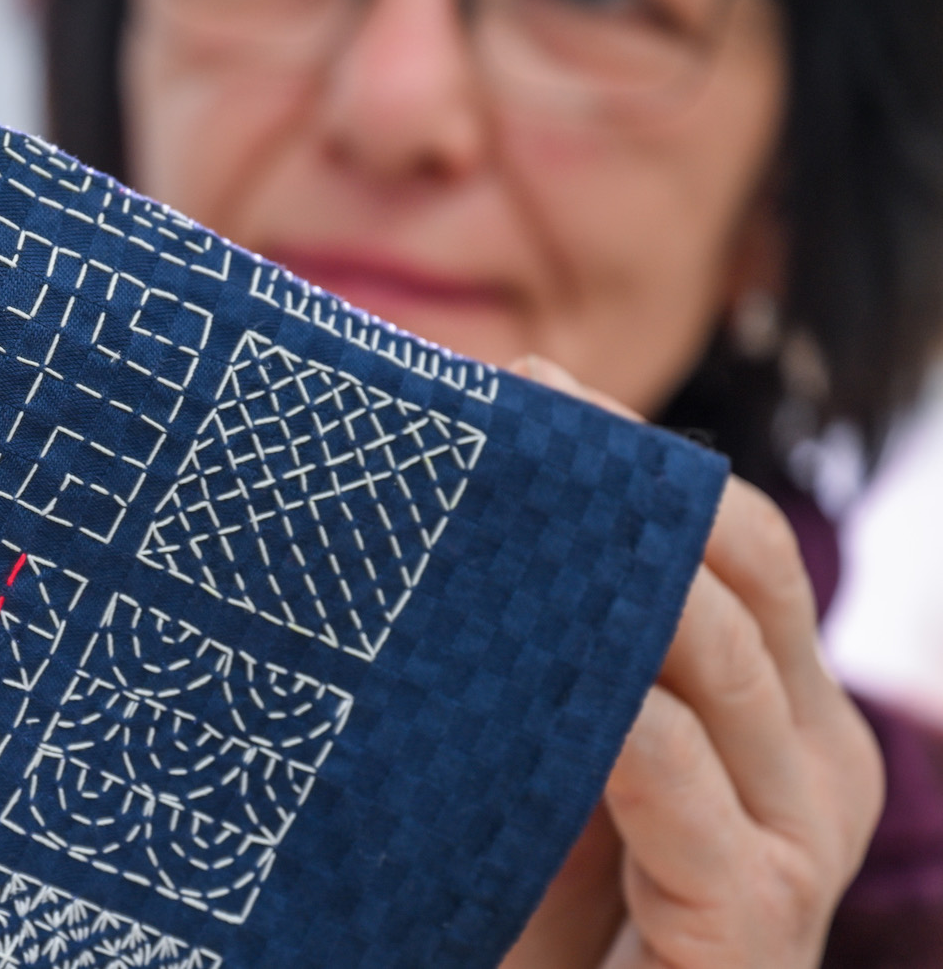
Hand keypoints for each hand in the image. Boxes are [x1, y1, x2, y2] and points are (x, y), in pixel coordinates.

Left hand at [500, 357, 883, 968]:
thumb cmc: (544, 906)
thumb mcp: (556, 746)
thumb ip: (554, 640)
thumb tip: (483, 478)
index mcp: (780, 708)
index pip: (732, 541)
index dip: (639, 457)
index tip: (524, 383)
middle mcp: (814, 761)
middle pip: (744, 572)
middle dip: (626, 488)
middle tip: (508, 423)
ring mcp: (799, 845)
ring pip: (724, 660)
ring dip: (616, 582)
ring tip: (503, 515)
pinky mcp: (757, 928)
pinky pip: (695, 799)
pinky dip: (629, 732)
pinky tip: (561, 687)